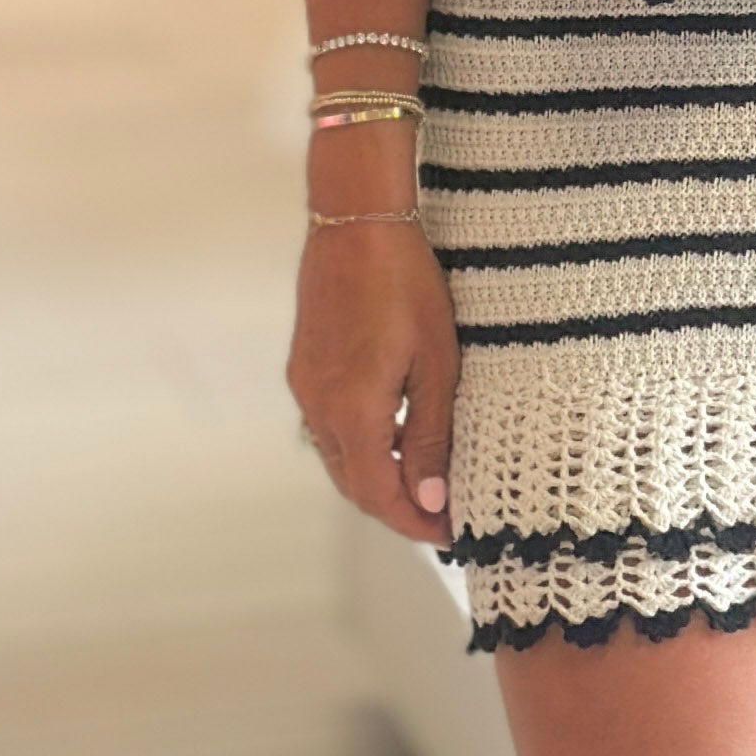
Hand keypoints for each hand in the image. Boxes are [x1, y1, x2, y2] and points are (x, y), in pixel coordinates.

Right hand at [287, 215, 456, 543]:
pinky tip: (398, 432)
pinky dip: (363, 445)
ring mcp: (307, 387)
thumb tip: (428, 499)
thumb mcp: (436, 363)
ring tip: (427, 478)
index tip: (450, 533)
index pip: (379, 496)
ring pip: (340, 458)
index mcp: (354, 412)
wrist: (356, 221)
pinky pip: (330, 427)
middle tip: (444, 514)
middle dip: (398, 508)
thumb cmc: (405, 282)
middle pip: (355, 485)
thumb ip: (430, 436)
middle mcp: (319, 407)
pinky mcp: (305, 368)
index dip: (414, 523)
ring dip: (379, 478)